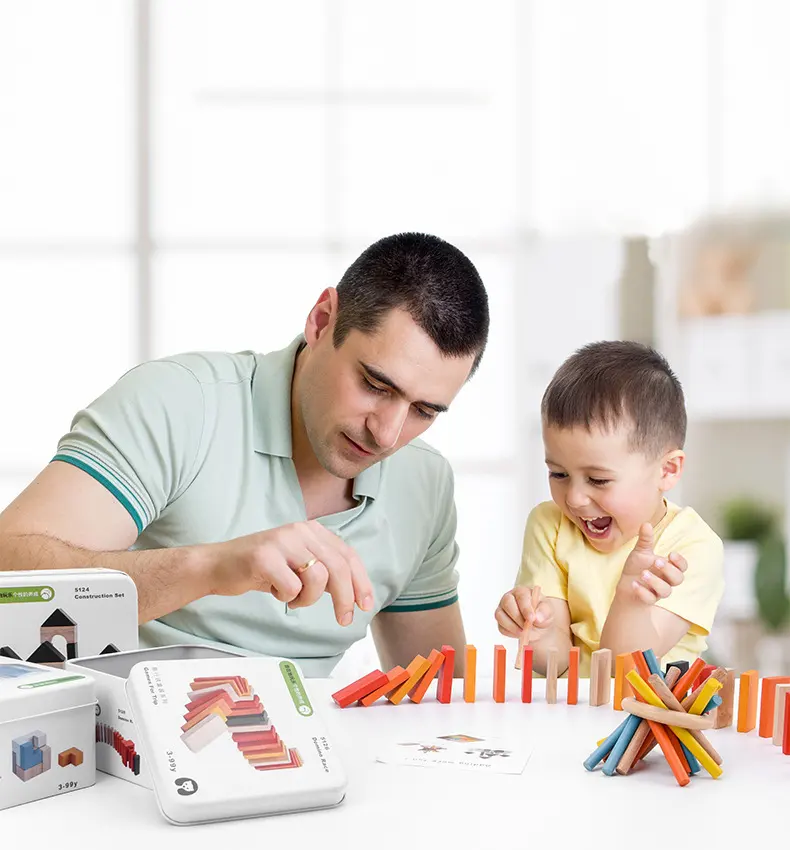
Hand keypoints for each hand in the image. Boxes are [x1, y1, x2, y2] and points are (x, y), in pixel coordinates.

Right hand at [205, 521, 373, 625]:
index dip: (361, 581)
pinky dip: (286, 597)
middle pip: (338, 567)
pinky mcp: (265, 556)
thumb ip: (323, 570)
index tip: (366, 605)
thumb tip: (355, 591)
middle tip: (344, 619)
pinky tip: (273, 590)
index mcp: (312, 530)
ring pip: (318, 578)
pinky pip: (292, 586)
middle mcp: (300, 530)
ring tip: (291, 597)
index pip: (347, 555)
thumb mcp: (297, 563)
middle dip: (346, 598)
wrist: (217, 565)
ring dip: (307, 598)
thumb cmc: (260, 569)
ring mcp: (282, 541)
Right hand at [495, 585, 552, 640]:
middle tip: (527, 628)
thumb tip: (537, 618)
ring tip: (524, 632)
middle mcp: (509, 598)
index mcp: (522, 591)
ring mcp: (503, 609)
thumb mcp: (548, 611)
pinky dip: (510, 632)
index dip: (525, 608)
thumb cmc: (541, 614)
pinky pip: (501, 627)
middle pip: (507, 604)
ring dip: (513, 626)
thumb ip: (544, 612)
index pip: (521, 597)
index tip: (532, 619)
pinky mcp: (500, 621)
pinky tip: (520, 633)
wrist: (538, 625)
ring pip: (500, 616)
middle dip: (517, 617)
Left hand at [621, 523, 686, 604]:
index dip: (680, 562)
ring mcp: (658, 591)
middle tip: (656, 562)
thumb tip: (646, 524)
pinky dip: (643, 592)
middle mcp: (666, 580)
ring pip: (665, 591)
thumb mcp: (640, 551)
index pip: (682, 567)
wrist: (625, 583)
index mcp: (668, 567)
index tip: (671, 554)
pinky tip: (634, 585)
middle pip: (678, 579)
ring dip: (655, 582)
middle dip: (669, 571)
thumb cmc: (637, 566)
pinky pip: (650, 599)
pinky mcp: (647, 599)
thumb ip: (645, 539)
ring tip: (643, 574)